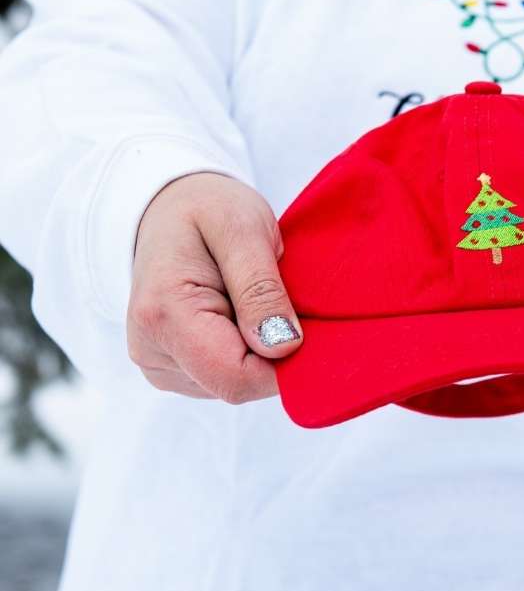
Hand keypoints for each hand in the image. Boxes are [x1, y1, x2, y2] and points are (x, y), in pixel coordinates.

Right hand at [127, 171, 302, 402]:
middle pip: (236, 385)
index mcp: (163, 314)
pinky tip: (241, 313)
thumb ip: (261, 289)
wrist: (169, 206)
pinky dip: (246, 350)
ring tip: (252, 299)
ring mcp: (158, 363)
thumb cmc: (208, 208)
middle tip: (281, 299)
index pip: (235, 378)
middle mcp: (150, 349)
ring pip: (233, 384)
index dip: (283, 362)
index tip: (305, 321)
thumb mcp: (243, 229)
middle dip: (273, 353)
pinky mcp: (171, 367)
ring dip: (259, 350)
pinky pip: (224, 376)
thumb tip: (283, 346)